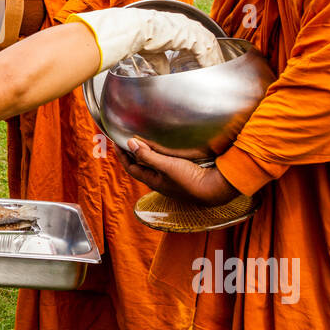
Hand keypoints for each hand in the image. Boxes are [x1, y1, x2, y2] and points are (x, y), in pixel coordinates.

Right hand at [73, 7, 225, 70]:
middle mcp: (186, 24)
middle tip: (220, 66)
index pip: (198, 35)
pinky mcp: (188, 36)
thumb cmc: (138, 37)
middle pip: (207, 38)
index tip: (210, 60)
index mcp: (178, 25)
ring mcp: (188, 28)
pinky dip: (208, 61)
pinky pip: (204, 50)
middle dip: (215, 53)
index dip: (205, 48)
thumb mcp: (153, 53)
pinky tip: (211, 70)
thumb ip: (162, 63)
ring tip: (220, 70)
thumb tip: (164, 74)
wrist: (133, 30)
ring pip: (209, 44)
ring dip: (214, 58)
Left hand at [117, 138, 238, 206]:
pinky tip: (163, 149)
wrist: (213, 189)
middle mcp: (159, 181)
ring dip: (145, 154)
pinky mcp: (180, 175)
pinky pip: (163, 164)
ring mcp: (170, 179)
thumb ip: (148, 155)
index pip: (131, 167)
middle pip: (140, 167)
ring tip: (142, 142)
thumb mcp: (166, 166)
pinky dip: (158, 155)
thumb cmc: (189, 179)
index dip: (122, 155)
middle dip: (132, 154)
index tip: (116, 142)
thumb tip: (130, 143)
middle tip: (127, 140)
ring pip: (152, 165)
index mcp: (153, 181)